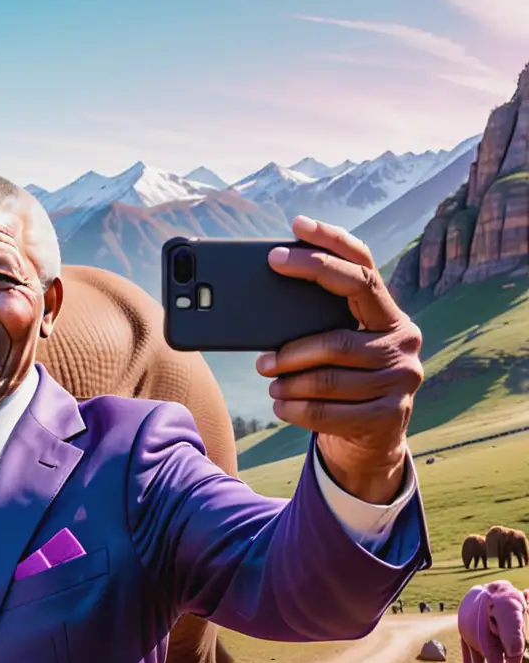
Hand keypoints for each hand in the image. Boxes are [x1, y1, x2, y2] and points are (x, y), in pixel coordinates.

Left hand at [256, 215, 422, 503]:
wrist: (373, 436)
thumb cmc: (344, 378)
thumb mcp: (339, 345)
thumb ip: (319, 322)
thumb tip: (260, 303)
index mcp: (389, 314)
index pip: (363, 269)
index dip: (330, 244)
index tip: (295, 226)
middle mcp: (403, 342)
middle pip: (336, 338)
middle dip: (290, 348)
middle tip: (260, 359)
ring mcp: (401, 380)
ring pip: (327, 379)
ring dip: (288, 383)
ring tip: (270, 383)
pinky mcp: (389, 415)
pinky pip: (327, 412)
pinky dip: (294, 409)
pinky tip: (280, 405)